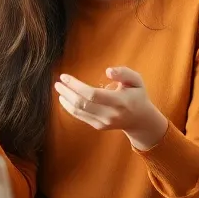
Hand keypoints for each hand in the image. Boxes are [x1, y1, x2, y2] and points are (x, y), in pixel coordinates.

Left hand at [54, 67, 168, 149]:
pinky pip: (80, 116)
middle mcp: (110, 114)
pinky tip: (64, 99)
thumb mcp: (137, 81)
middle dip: (67, 92)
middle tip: (58, 83)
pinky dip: (70, 107)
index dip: (76, 85)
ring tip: (59, 89)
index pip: (92, 94)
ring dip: (66, 100)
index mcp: (120, 101)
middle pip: (82, 103)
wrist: (140, 120)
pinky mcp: (98, 126)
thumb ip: (124, 73)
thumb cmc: (137, 96)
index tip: (64, 76)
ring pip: (79, 111)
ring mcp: (103, 122)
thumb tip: (107, 71)